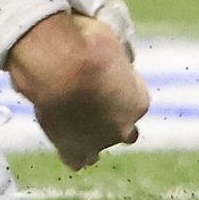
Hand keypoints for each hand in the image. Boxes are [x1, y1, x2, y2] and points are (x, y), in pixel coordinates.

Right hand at [7, 11, 147, 169]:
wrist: (59, 65)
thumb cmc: (85, 42)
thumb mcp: (110, 40)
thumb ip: (112, 55)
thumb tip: (108, 51)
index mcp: (139, 101)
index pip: (134, 98)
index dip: (117, 88)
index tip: (102, 76)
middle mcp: (125, 127)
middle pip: (124, 130)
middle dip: (110, 119)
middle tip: (88, 99)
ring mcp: (98, 142)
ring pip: (98, 147)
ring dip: (90, 137)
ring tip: (73, 120)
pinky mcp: (72, 149)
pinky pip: (75, 159)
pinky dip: (71, 151)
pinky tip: (63, 138)